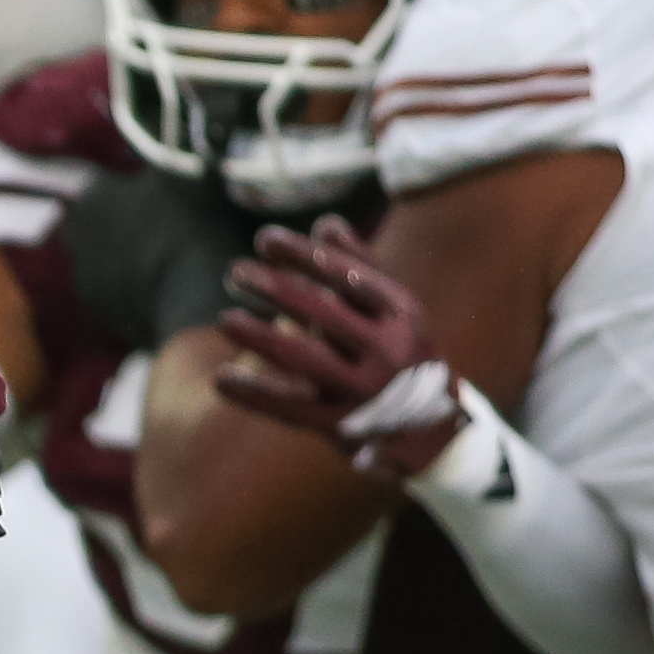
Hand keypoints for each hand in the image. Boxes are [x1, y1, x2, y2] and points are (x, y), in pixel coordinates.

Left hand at [216, 216, 467, 477]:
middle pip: (322, 311)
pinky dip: (254, 393)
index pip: (348, 274)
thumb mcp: (391, 311)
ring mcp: (364, 389)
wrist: (432, 430)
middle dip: (275, 287)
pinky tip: (221, 379)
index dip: (304, 255)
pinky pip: (289, 408)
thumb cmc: (399, 353)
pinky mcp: (341, 425)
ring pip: (302, 358)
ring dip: (259, 336)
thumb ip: (358, 267)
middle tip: (235, 271)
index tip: (264, 239)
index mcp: (401, 313)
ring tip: (224, 319)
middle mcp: (387, 349)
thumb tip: (325, 223)